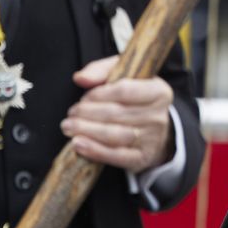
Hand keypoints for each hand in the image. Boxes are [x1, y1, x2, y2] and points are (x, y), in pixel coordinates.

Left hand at [62, 54, 174, 171]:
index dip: (98, 95)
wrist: (155, 131)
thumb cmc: (135, 100)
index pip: (124, 90)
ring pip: (115, 135)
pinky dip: (95, 151)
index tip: (83, 99)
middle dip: (87, 114)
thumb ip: (101, 70)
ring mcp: (152, 138)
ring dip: (87, 131)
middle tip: (71, 115)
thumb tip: (80, 78)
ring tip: (70, 128)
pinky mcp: (142, 157)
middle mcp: (158, 115)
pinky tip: (79, 144)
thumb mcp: (124, 76)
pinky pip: (117, 156)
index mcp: (158, 91)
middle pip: (117, 114)